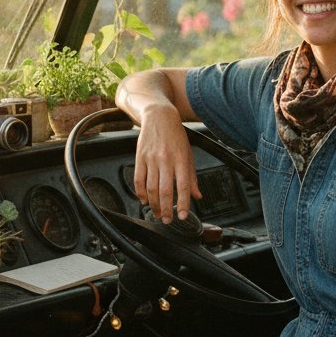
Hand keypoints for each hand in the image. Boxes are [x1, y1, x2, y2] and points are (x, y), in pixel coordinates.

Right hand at [133, 105, 201, 223]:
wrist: (159, 117)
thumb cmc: (176, 136)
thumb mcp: (188, 154)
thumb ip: (191, 177)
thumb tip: (197, 195)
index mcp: (181, 159)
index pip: (182, 186)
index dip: (183, 203)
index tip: (182, 216)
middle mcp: (165, 160)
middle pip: (164, 190)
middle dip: (165, 209)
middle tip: (167, 220)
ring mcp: (151, 159)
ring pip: (151, 188)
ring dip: (153, 205)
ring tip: (157, 213)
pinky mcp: (140, 158)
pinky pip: (138, 180)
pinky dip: (140, 193)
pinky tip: (144, 200)